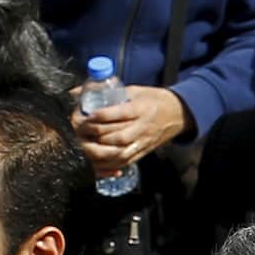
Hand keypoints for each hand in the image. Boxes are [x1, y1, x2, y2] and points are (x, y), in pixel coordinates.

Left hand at [74, 82, 189, 175]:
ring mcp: (144, 141)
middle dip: (97, 134)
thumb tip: (77, 92)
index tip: (88, 114)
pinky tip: (99, 160)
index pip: (120, 114)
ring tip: (87, 145)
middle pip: (118, 136)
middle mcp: (143, 127)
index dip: (101, 116)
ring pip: (121, 151)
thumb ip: (108, 92)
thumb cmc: (153, 100)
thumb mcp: (134, 90)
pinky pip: (126, 161)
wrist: (177, 113)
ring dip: (101, 151)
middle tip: (82, 130)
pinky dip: (111, 163)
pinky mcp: (144, 151)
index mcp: (142, 109)